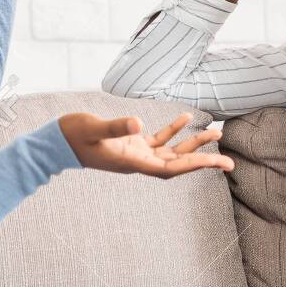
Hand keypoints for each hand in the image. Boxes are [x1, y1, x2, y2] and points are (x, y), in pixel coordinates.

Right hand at [58, 111, 233, 177]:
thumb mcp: (94, 127)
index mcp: (133, 162)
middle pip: (178, 164)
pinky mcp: (130, 144)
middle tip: (230, 161)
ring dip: (193, 144)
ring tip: (216, 132)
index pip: (172, 168)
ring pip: (171, 152)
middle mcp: (138, 161)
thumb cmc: (73, 135)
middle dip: (203, 159)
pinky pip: (158, 141)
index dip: (198, 165)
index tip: (220, 163)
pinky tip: (187, 118)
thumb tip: (138, 123)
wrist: (55, 142)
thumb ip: (115, 126)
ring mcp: (135, 153)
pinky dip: (173, 131)